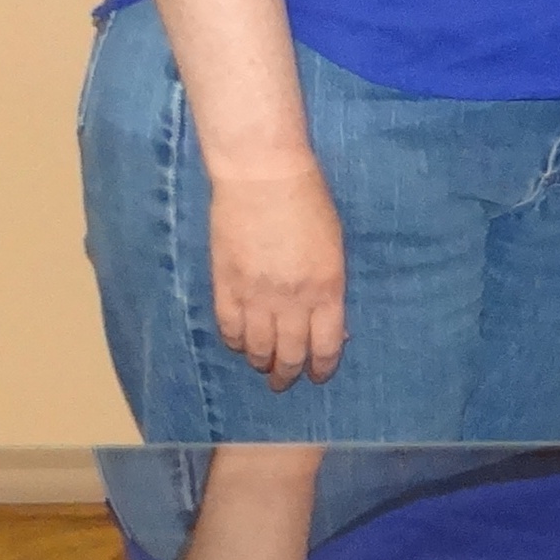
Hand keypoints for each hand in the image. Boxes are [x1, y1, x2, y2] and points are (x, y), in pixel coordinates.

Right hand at [205, 159, 345, 390]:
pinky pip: (229, 328)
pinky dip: (234, 342)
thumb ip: (329, 285)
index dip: (321, 367)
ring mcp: (255, 296)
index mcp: (326, 289)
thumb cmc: (308, 202)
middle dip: (288, 374)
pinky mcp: (225, 286)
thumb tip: (328, 319)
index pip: (326, 346)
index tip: (318, 376)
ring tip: (263, 366)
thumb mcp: (334, 246)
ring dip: (261, 362)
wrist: (262, 177)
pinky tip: (239, 344)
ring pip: (257, 348)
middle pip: (290, 354)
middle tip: (284, 382)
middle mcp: (292, 301)